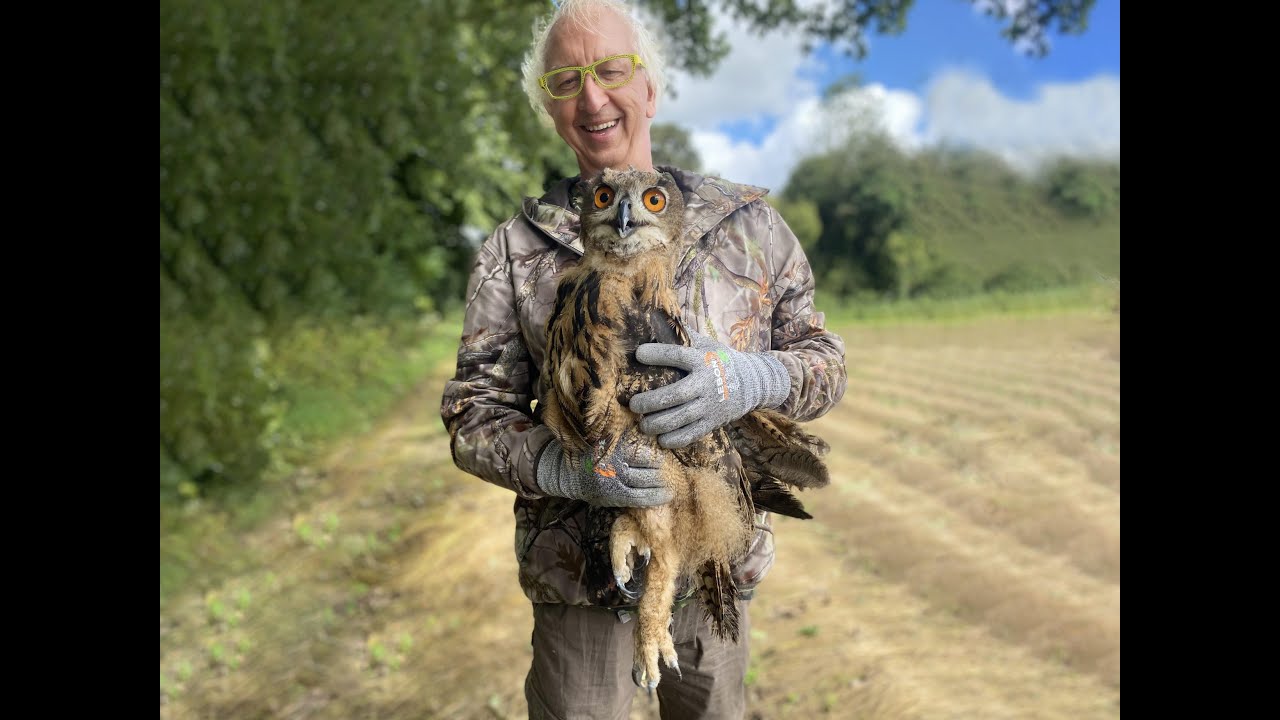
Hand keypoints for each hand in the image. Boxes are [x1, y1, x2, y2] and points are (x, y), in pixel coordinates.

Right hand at [535, 433, 671, 506]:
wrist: (569, 474)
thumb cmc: (592, 454)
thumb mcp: (606, 441)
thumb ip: (626, 440)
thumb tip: (655, 439)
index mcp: (611, 447)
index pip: (640, 452)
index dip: (656, 456)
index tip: (666, 456)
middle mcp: (611, 464)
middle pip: (644, 467)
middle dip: (661, 471)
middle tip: (675, 471)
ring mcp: (611, 482)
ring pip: (643, 483)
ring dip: (661, 484)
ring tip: (673, 484)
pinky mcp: (611, 496)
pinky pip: (637, 498)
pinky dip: (653, 498)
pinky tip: (665, 496)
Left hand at [629, 330, 789, 448]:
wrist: (753, 382)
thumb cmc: (720, 359)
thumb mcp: (706, 343)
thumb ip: (683, 334)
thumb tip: (657, 314)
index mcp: (703, 360)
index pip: (679, 355)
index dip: (659, 354)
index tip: (639, 353)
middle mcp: (707, 383)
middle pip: (676, 394)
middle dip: (651, 401)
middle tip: (633, 405)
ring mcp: (711, 405)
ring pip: (681, 418)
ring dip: (658, 424)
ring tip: (642, 425)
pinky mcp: (714, 422)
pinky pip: (693, 434)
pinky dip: (675, 439)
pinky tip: (661, 439)